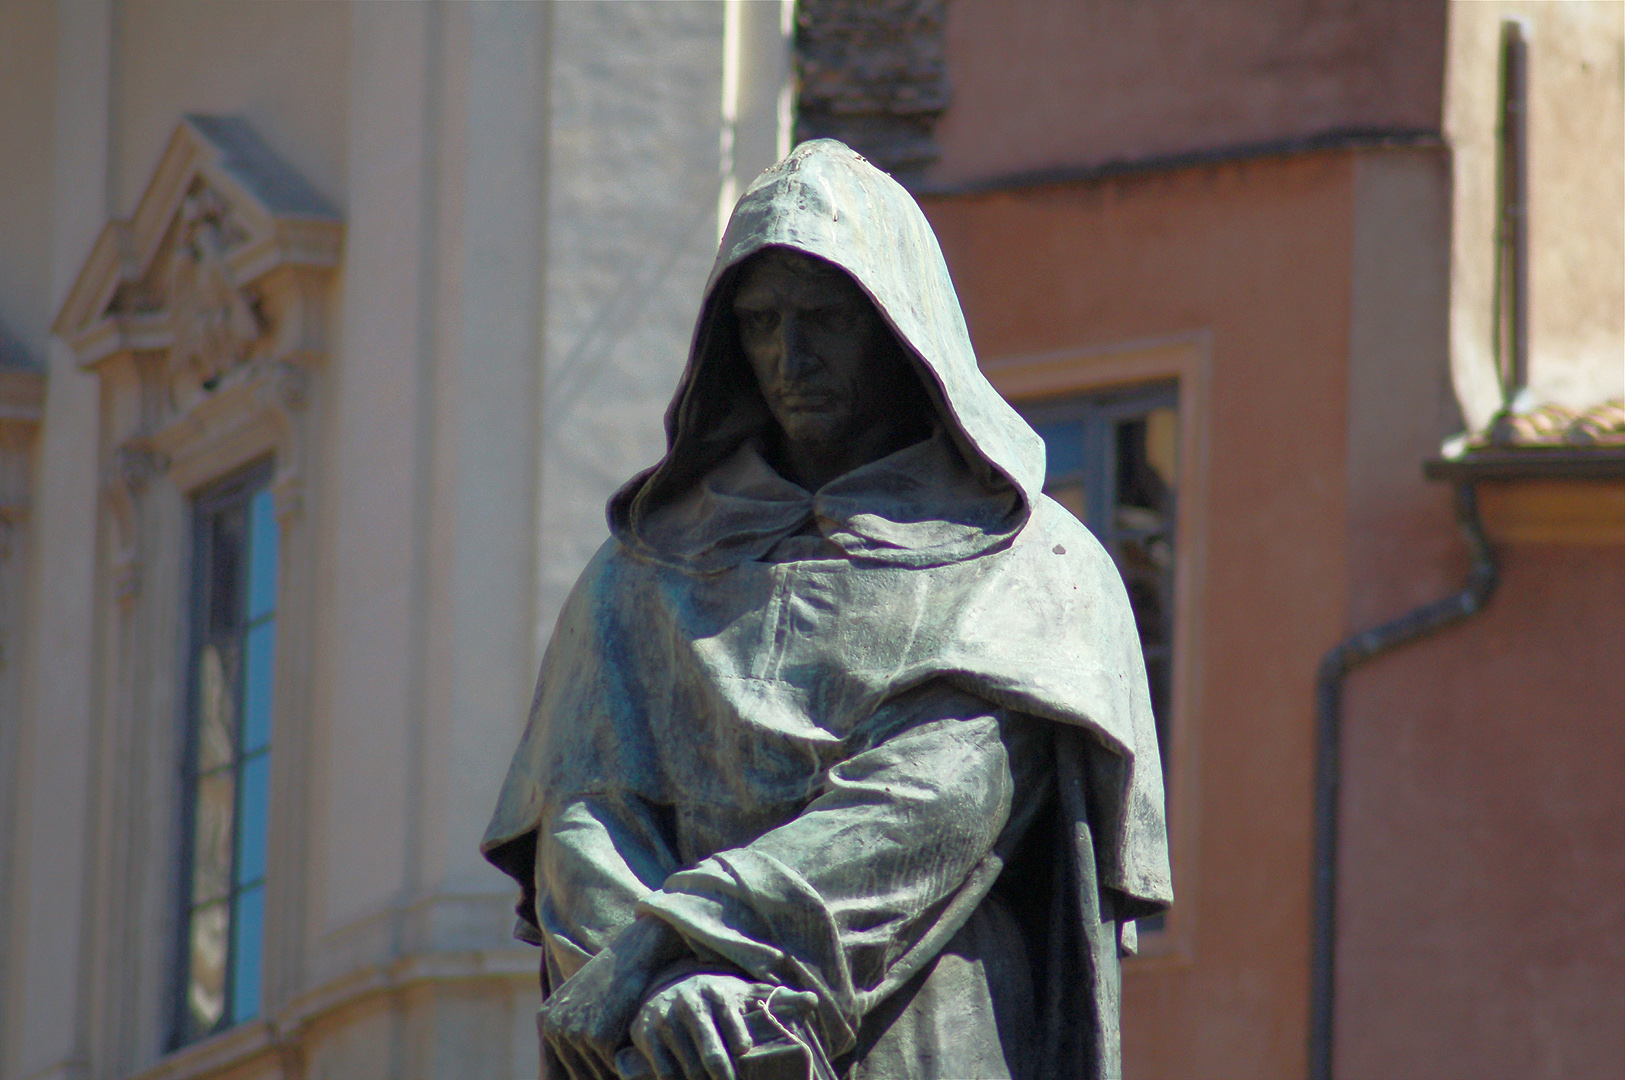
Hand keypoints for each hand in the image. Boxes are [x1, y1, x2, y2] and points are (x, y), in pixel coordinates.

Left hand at [538, 918, 685, 1079]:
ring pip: (595, 1073)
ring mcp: (575, 1032)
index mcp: (547, 1019)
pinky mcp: (599, 1037)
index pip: (557, 1069)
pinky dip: (626, 1064)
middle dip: (599, 1074)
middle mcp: (554, 1027)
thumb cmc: (617, 976)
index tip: (601, 1073)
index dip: (583, 1074)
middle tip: (618, 1065)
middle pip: (576, 1074)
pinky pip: (612, 1067)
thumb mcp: (585, 1000)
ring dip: (612, 1072)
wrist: (636, 951)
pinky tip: (636, 1054)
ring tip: (628, 1062)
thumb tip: (580, 1068)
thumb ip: (575, 1029)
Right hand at [621, 974, 820, 1079]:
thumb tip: (812, 1001)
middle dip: (725, 1076)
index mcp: (717, 993)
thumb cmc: (716, 998)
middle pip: (711, 1053)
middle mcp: (690, 1004)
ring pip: (690, 1068)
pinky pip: (666, 1072)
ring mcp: (667, 1021)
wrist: (666, 990)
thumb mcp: (744, 994)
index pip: (732, 1021)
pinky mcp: (647, 1035)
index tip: (746, 1054)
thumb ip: (777, 1000)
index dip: (740, 1042)